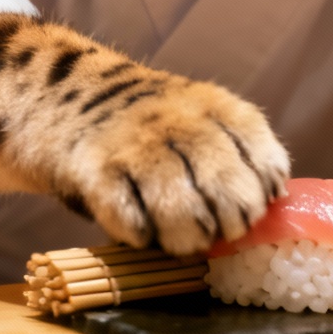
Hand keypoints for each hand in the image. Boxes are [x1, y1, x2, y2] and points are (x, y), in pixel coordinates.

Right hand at [55, 77, 289, 255]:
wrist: (58, 94)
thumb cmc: (141, 125)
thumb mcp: (193, 120)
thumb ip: (229, 154)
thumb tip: (274, 202)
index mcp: (212, 104)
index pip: (260, 149)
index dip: (265, 184)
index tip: (260, 202)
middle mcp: (178, 120)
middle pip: (227, 186)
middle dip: (232, 221)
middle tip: (222, 231)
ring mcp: (136, 145)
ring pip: (183, 209)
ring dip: (188, 236)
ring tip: (183, 239)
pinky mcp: (94, 171)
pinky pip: (131, 218)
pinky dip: (141, 234)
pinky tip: (139, 230)